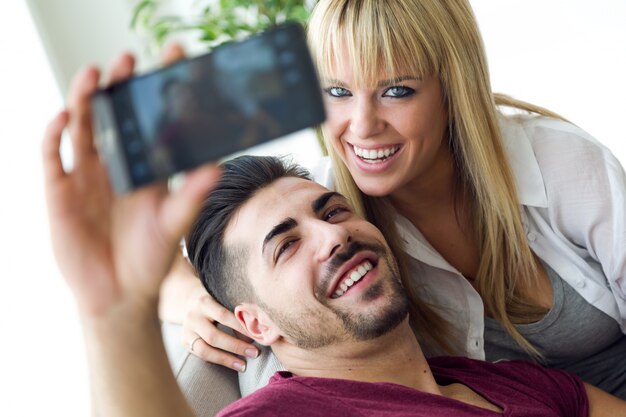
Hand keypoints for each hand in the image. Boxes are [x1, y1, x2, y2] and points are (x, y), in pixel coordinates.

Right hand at [42, 49, 221, 317]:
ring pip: (82, 126)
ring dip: (84, 98)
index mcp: (145, 168)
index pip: (151, 121)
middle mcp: (116, 165)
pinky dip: (54, 134)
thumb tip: (216, 167)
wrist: (119, 293)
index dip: (158, 91)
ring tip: (95, 73)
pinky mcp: (60, 190)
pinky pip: (52, 155)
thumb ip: (191, 195)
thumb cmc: (150, 258)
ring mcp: (86, 175)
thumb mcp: (174, 224)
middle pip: (113, 115)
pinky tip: (63, 117)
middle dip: (119, 86)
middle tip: (129, 59)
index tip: (171, 60)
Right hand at [183, 286, 258, 371]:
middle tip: (255, 353)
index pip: (223, 316)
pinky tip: (233, 364)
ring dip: (226, 359)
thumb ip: (235, 309)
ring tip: (244, 365)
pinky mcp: (185, 342)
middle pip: (213, 336)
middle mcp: (193, 317)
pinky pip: (202, 355)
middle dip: (236, 346)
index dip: (240, 327)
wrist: (188, 300)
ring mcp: (187, 331)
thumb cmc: (215, 298)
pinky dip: (218, 360)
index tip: (258, 335)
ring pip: (205, 350)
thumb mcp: (222, 297)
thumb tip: (257, 329)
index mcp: (204, 302)